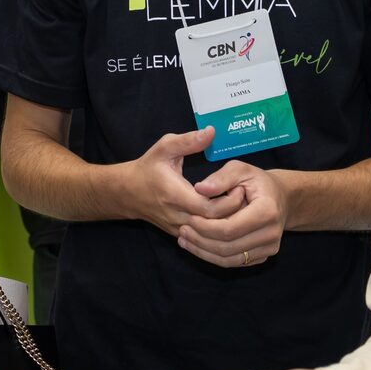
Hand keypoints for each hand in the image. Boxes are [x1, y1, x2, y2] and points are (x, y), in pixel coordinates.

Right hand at [115, 129, 242, 235]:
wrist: (127, 193)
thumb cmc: (148, 168)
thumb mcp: (164, 147)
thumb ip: (189, 141)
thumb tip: (211, 132)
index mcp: (175, 195)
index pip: (210, 209)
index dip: (229, 202)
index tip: (239, 187)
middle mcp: (177, 216)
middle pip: (214, 225)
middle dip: (233, 213)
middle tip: (244, 197)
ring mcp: (178, 229)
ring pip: (209, 235)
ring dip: (226, 223)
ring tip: (238, 207)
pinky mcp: (178, 235)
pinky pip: (202, 237)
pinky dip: (216, 229)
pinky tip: (226, 216)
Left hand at [181, 161, 288, 267]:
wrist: (280, 198)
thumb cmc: (257, 181)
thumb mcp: (240, 169)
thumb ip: (221, 178)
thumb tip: (200, 188)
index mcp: (267, 211)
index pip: (229, 228)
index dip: (205, 227)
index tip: (188, 219)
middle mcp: (271, 234)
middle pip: (228, 247)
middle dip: (201, 241)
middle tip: (182, 230)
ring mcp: (269, 248)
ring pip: (229, 259)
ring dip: (203, 252)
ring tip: (184, 240)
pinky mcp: (263, 256)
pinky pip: (234, 262)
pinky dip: (213, 257)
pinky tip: (197, 246)